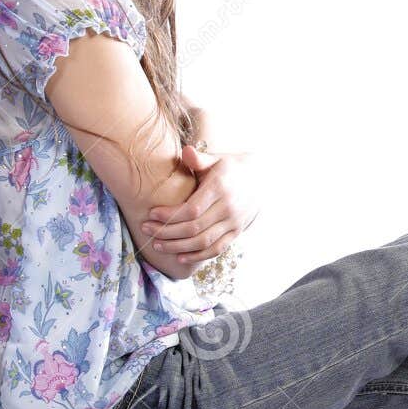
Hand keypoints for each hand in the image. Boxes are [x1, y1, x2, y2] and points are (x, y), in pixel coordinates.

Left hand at [142, 145, 259, 267]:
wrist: (261, 180)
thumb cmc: (230, 169)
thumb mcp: (217, 159)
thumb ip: (199, 159)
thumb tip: (186, 151)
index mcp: (220, 188)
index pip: (191, 209)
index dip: (169, 215)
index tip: (151, 214)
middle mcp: (228, 208)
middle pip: (193, 228)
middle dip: (167, 232)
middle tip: (146, 229)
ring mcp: (233, 223)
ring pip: (202, 242)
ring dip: (177, 247)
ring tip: (157, 244)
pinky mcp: (236, 233)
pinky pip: (216, 250)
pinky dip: (197, 256)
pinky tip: (179, 257)